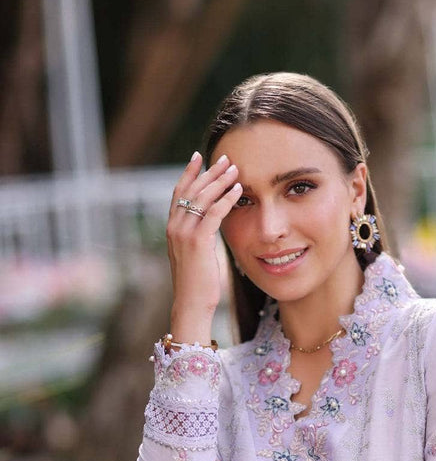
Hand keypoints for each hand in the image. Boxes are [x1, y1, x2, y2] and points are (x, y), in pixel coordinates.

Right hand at [166, 151, 242, 342]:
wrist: (192, 304)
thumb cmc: (198, 284)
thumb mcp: (195, 255)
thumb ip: (198, 237)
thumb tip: (210, 226)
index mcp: (172, 228)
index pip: (179, 192)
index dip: (189, 173)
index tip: (199, 156)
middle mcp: (174, 227)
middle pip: (192, 189)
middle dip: (209, 171)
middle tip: (225, 158)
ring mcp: (184, 234)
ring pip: (202, 197)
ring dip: (220, 180)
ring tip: (235, 168)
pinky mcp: (198, 242)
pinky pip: (214, 212)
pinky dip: (227, 198)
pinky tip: (238, 190)